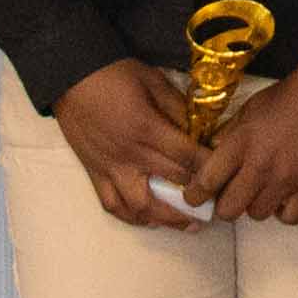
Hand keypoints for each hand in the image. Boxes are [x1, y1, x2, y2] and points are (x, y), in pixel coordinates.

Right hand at [51, 58, 212, 229]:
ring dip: (166, 218)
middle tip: (216, 204)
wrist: (70, 76)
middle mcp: (130, 155)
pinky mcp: (94, 173)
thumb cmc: (114, 74)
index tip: (227, 173)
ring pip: (141, 207)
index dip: (210, 168)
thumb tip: (198, 130)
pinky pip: (112, 205)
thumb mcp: (153, 81)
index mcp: (147, 129)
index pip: (187, 157)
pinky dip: (132, 217)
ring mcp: (110, 168)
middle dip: (197, 198)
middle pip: (170, 186)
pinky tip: (148, 219)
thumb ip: (177, 107)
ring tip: (187, 223)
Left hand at [189, 66, 297, 224]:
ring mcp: (287, 179)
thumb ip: (229, 136)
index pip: (207, 181)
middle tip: (232, 194)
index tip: (194, 197)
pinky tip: (284, 196)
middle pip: (229, 210)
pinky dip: (284, 211)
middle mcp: (260, 165)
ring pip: (257, 215)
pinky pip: (289, 218)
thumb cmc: (287, 96)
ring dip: (255, 205)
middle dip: (225, 204)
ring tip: (262, 190)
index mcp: (240, 142)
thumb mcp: (249, 109)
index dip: (195, 195)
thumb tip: (213, 159)